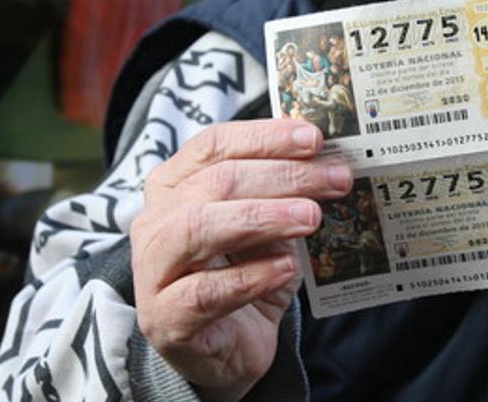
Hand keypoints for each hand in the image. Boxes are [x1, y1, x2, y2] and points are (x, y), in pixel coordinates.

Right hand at [130, 119, 351, 401]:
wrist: (229, 350)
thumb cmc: (245, 274)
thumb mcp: (269, 227)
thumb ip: (284, 195)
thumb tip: (328, 164)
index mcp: (174, 186)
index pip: (213, 145)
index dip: (264, 137)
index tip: (314, 138)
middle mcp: (155, 222)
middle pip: (214, 183)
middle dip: (282, 176)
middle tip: (335, 179)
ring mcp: (153, 271)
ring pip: (197, 229)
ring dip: (262, 218)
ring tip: (311, 218)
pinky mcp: (164, 319)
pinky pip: (204, 292)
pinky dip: (251, 277)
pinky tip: (287, 269)